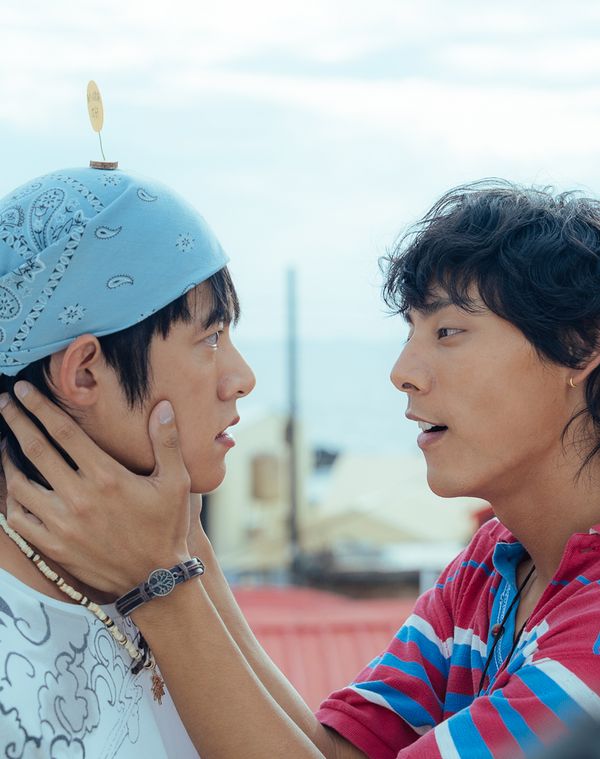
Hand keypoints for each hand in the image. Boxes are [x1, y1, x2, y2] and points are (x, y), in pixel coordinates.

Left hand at [0, 381, 192, 595]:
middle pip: (34, 451)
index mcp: (105, 476)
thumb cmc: (166, 527)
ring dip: (7, 460)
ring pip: (19, 485)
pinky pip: (19, 519)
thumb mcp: (176, 482)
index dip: (39, 407)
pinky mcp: (53, 546)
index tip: (22, 390)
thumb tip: (164, 407)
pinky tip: (12, 487)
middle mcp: (79, 497)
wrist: (155, 579)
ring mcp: (62, 524)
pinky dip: (10, 499)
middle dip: (16, 422)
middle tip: (4, 404)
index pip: (62, 432)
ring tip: (4, 444)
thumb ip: (166, 442)